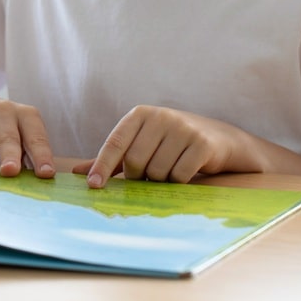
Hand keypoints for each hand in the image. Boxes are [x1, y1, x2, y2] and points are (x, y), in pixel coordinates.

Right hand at [0, 98, 55, 179]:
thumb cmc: (10, 132)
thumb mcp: (24, 138)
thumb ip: (31, 156)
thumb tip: (41, 183)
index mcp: (26, 116)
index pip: (36, 137)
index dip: (41, 155)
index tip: (45, 174)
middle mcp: (4, 110)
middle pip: (7, 135)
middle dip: (9, 153)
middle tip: (10, 172)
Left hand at [72, 105, 250, 187]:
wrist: (222, 141)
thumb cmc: (174, 144)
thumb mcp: (143, 144)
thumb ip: (112, 158)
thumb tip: (77, 172)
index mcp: (141, 113)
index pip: (115, 143)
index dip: (102, 165)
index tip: (93, 186)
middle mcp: (161, 116)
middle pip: (135, 162)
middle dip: (138, 177)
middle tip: (148, 177)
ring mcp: (183, 128)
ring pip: (157, 172)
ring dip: (160, 181)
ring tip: (170, 171)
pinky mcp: (202, 144)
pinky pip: (179, 176)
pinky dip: (178, 182)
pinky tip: (186, 173)